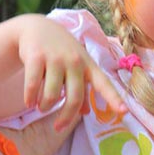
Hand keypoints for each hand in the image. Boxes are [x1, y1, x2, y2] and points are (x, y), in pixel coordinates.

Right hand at [17, 15, 125, 130]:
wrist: (37, 27)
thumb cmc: (61, 52)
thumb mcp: (76, 66)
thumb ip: (82, 88)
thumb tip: (85, 113)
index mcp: (89, 65)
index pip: (104, 84)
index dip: (114, 99)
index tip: (124, 112)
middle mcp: (75, 61)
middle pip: (74, 98)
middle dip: (65, 117)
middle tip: (58, 127)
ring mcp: (56, 58)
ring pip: (53, 95)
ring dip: (45, 106)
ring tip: (41, 107)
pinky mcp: (36, 56)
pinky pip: (34, 85)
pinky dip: (30, 98)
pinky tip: (29, 101)